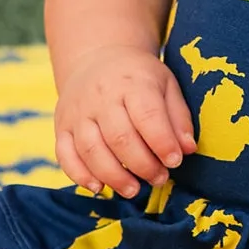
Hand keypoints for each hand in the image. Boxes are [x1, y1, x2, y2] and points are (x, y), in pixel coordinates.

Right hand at [54, 45, 196, 200]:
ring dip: (113, 177)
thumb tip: (187, 149)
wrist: (98, 58)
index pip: (147, 115)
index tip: (175, 161)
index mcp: (132, 82)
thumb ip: (178, 118)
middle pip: (120, 137)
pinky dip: (80, 175)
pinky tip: (98, 187)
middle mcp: (101, 96)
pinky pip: (65, 154)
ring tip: (134, 190)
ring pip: (91, 150)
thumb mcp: (166, 85)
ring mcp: (77, 112)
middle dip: (142, 165)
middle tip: (159, 179)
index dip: (162, 143)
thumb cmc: (139, 78)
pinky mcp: (61, 125)